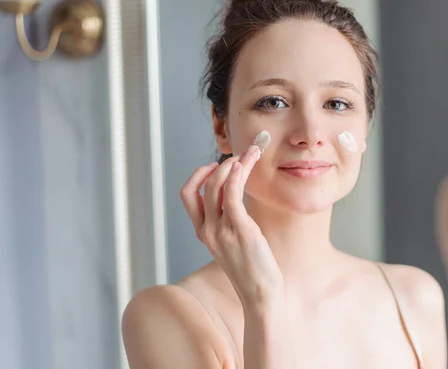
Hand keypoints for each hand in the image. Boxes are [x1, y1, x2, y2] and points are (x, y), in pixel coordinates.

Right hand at [180, 145, 283, 307]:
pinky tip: (245, 165)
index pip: (187, 195)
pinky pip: (232, 195)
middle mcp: (207, 230)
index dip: (197, 175)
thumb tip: (234, 195)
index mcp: (202, 232)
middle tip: (240, 154)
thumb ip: (228, 221)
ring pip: (217, 185)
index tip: (215, 165)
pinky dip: (236, 176)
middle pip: (202, 185)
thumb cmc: (251, 267)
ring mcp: (221, 230)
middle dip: (219, 164)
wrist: (260, 293)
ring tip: (250, 154)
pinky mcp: (240, 230)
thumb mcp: (232, 242)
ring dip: (234, 164)